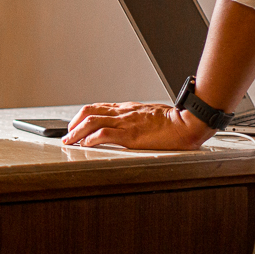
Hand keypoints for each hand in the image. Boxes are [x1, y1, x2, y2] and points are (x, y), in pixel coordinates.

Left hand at [62, 102, 213, 150]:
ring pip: (92, 122)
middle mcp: (122, 113)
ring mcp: (126, 123)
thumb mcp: (148, 114)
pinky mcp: (131, 135)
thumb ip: (135, 118)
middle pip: (89, 112)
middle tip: (66, 134)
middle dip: (74, 123)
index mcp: (126, 109)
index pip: (97, 108)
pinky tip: (85, 145)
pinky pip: (105, 134)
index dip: (82, 116)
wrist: (188, 122)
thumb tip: (128, 125)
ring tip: (69, 140)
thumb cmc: (173, 120)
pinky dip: (91, 139)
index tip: (74, 125)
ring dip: (77, 132)